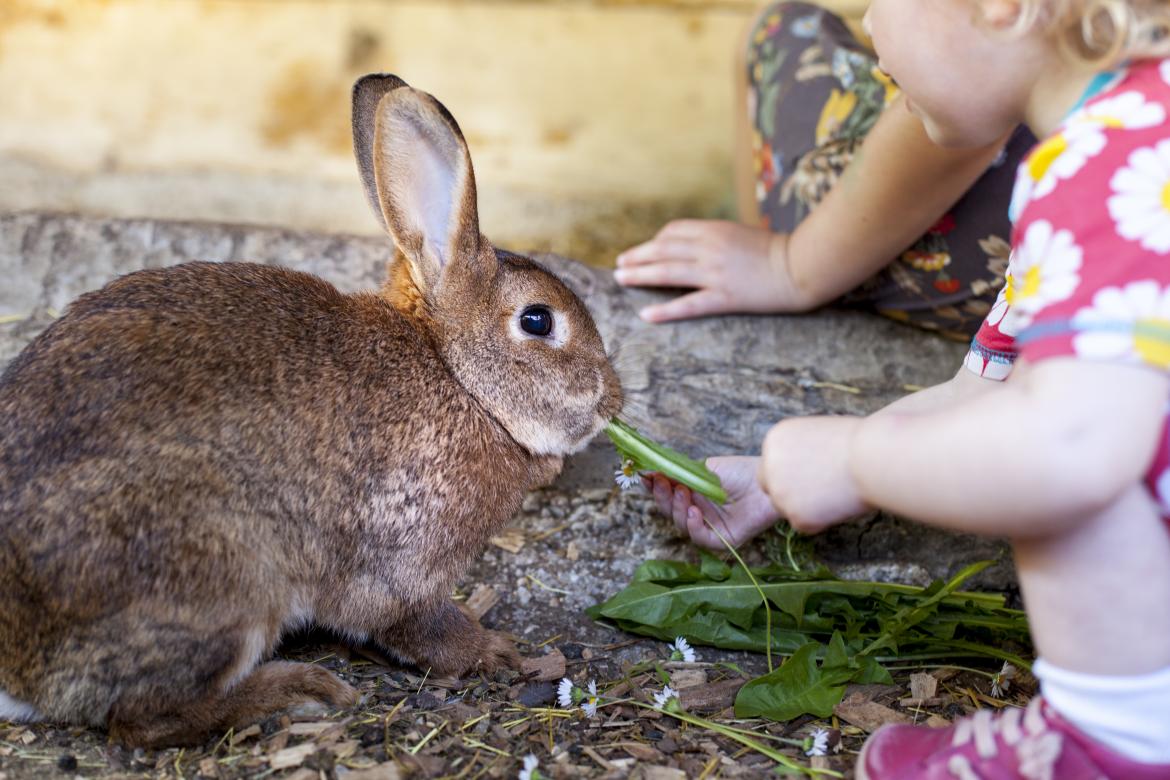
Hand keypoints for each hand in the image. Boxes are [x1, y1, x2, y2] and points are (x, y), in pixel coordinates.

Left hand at [614, 220, 808, 322]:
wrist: (804, 265)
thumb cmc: (779, 251)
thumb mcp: (744, 235)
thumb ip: (719, 239)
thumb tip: (698, 246)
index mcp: (716, 230)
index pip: (674, 231)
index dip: (655, 241)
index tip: (645, 250)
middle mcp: (710, 248)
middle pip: (663, 249)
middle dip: (638, 256)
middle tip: (619, 264)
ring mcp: (716, 273)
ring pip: (668, 272)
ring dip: (640, 275)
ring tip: (621, 280)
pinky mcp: (725, 297)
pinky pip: (688, 305)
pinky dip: (664, 310)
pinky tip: (646, 315)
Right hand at [645, 456, 780, 549]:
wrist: (766, 481)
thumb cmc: (740, 471)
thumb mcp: (704, 469)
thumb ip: (678, 473)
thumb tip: (651, 470)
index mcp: (696, 494)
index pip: (669, 495)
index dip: (655, 488)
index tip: (644, 477)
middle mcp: (702, 512)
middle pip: (671, 511)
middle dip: (662, 497)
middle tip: (660, 482)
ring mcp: (712, 527)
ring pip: (682, 525)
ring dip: (677, 509)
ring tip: (683, 493)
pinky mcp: (724, 540)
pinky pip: (700, 538)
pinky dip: (693, 526)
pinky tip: (694, 512)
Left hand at [758, 416, 869, 534]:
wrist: (873, 455)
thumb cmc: (859, 440)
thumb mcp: (820, 434)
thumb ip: (802, 451)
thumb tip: (802, 469)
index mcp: (775, 439)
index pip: (771, 464)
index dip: (791, 473)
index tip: (812, 474)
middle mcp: (770, 465)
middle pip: (770, 487)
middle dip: (790, 493)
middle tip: (820, 491)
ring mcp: (780, 492)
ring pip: (787, 509)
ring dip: (808, 506)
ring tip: (838, 492)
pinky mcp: (796, 516)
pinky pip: (805, 525)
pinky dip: (821, 520)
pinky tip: (840, 503)